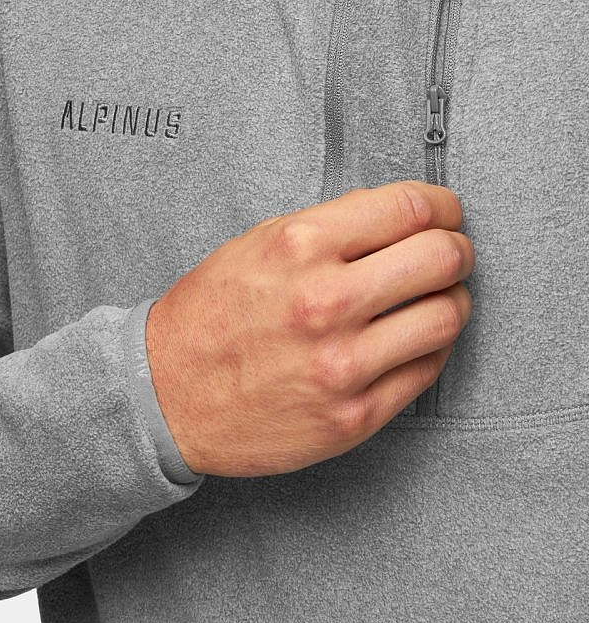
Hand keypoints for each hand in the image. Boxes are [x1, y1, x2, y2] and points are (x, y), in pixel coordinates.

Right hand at [145, 180, 473, 477]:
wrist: (165, 394)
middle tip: (449, 253)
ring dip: (452, 300)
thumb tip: (394, 216)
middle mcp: (326, 302)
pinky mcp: (352, 416)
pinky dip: (431, 348)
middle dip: (457, 248)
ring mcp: (342, 364)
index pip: (409, 208)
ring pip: (447, 317)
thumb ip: (327, 227)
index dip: (442, 206)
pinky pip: (427, 371)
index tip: (445, 213)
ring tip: (436, 298)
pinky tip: (411, 340)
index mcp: (300, 247)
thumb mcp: (254, 247)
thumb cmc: (208, 317)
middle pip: (441, 258)